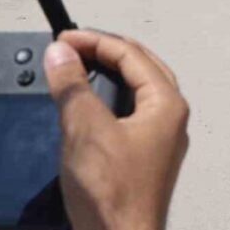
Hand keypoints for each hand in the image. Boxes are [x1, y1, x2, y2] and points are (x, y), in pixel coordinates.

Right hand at [44, 30, 188, 229]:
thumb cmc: (111, 191)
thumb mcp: (85, 129)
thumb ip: (72, 86)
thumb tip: (59, 53)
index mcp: (166, 104)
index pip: (131, 54)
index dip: (95, 41)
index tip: (63, 39)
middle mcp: (170, 118)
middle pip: (141, 67)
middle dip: (105, 52)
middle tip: (71, 48)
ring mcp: (160, 139)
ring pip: (136, 91)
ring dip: (107, 75)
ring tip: (76, 68)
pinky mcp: (145, 158)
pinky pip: (129, 114)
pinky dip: (107, 101)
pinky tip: (86, 106)